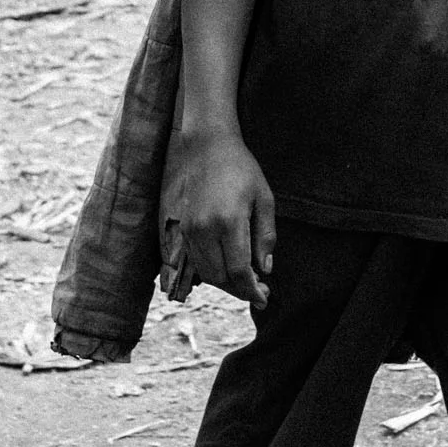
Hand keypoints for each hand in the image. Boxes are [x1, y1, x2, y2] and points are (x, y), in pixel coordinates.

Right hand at [165, 128, 273, 307]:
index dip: (252, 290)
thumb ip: (266, 236)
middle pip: (220, 277)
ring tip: (244, 280)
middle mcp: (205, 229)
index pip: (239, 271)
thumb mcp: (264, 199)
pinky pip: (195, 261)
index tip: (264, 299)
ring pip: (206, 273)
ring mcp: (189, 229)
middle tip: (259, 290)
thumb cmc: (241, 169)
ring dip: (225, 283)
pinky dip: (211, 271)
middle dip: (240, 290)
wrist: (207, 146)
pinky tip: (226, 267)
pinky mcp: (181, 228)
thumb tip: (265, 269)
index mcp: (229, 221)